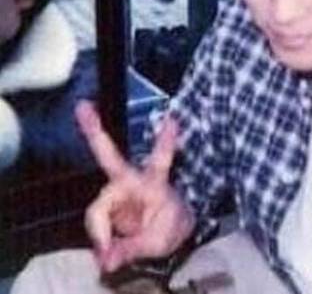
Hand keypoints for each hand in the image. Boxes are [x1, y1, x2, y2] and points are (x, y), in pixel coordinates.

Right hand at [75, 101, 195, 272]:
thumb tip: (107, 259)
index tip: (173, 120)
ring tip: (115, 254)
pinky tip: (106, 253)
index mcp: (154, 182)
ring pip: (98, 210)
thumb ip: (132, 247)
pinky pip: (96, 222)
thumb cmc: (168, 227)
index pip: (161, 159)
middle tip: (83, 107)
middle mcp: (132, 180)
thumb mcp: (158, 241)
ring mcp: (117, 192)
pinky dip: (100, 239)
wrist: (167, 236)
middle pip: (109, 157)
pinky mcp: (108, 205)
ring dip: (103, 234)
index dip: (166, 141)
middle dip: (96, 132)